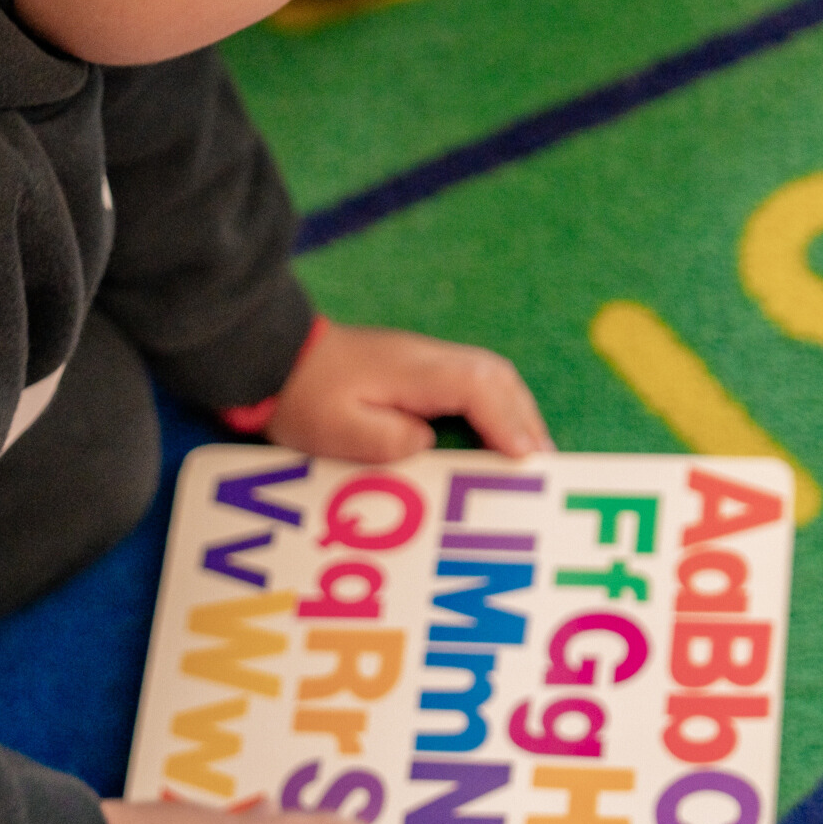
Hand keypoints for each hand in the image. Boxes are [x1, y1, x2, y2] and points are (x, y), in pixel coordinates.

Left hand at [266, 322, 551, 461]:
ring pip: (490, 377)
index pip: (479, 386)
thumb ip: (388, 440)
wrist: (277, 358)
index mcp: (414, 370)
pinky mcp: (419, 370)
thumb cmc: (305, 397)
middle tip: (545, 465)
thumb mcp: (338, 430)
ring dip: (515, 413)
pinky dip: (496, 408)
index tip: (527, 458)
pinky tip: (499, 437)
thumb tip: (429, 443)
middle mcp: (429, 358)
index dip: (507, 421)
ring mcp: (426, 360)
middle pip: (497, 377)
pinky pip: (473, 383)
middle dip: (525, 420)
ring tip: (532, 456)